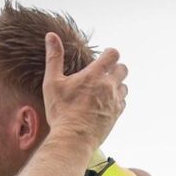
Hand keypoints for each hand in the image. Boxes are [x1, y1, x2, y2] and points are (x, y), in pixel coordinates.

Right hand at [42, 32, 127, 149]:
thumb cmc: (61, 111)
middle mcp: (109, 87)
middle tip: (104, 72)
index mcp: (95, 75)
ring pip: (124, 86)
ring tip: (103, 88)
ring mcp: (115, 101)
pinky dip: (117, 99)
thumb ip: (54, 57)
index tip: (103, 57)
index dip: (110, 53)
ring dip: (117, 84)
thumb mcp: (52, 82)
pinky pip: (123, 102)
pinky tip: (106, 102)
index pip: (113, 55)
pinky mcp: (117, 115)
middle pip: (123, 69)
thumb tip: (51, 36)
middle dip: (115, 68)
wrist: (73, 139)